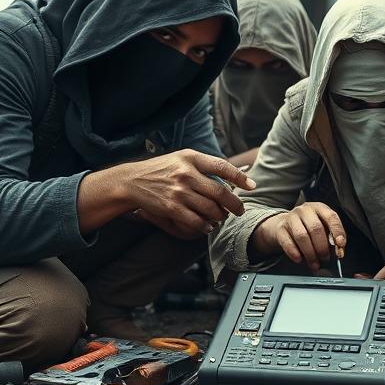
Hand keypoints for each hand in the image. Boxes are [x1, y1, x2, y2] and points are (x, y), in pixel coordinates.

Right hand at [121, 149, 255, 239]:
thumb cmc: (162, 169)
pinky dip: (205, 226)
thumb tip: (234, 174)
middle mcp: (186, 174)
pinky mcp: (171, 208)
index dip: (240, 177)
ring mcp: (179, 192)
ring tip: (221, 218)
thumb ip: (205, 164)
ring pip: (211, 210)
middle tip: (239, 211)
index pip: (222, 166)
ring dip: (220, 217)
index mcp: (191, 158)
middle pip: (220, 193)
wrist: (132, 181)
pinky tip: (207, 226)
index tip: (252, 186)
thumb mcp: (183, 158)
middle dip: (235, 205)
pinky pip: (196, 221)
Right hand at [254, 202, 346, 271]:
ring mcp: (291, 218)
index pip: (331, 217)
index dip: (337, 231)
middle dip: (322, 247)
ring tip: (314, 263)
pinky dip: (294, 253)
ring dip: (310, 253)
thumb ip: (331, 239)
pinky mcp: (280, 228)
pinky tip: (299, 259)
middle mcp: (305, 210)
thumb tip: (339, 253)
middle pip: (316, 228)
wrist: (283, 225)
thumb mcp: (321, 228)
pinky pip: (287, 242)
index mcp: (319, 208)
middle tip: (325, 258)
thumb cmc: (307, 227)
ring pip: (302, 236)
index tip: (341, 245)